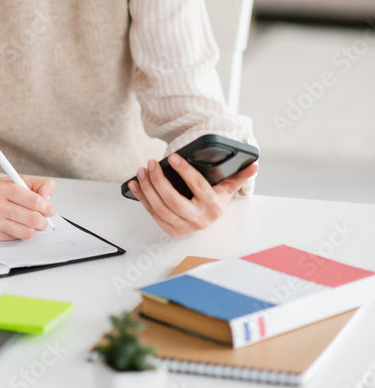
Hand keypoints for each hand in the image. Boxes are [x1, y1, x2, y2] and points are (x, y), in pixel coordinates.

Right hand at [0, 175, 55, 240]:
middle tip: (44, 219)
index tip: (49, 210)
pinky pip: (14, 239)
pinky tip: (17, 226)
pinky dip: (20, 234)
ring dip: (34, 229)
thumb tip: (48, 199)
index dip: (46, 207)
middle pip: (32, 218)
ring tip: (33, 224)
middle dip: (43, 221)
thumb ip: (34, 185)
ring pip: (25, 232)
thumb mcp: (11, 180)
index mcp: (3, 188)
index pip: (33, 200)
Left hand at [128, 155, 257, 236]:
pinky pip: (152, 213)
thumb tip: (254, 165)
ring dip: (147, 188)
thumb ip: (238, 176)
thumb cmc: (215, 198)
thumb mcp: (226, 188)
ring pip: (160, 208)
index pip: (198, 187)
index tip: (173, 157)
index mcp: (213, 207)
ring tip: (142, 170)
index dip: (185, 171)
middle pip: (174, 200)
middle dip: (159, 181)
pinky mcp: (171, 230)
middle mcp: (199, 220)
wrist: (207, 218)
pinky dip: (141, 198)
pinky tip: (135, 183)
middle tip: (150, 163)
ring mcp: (183, 227)